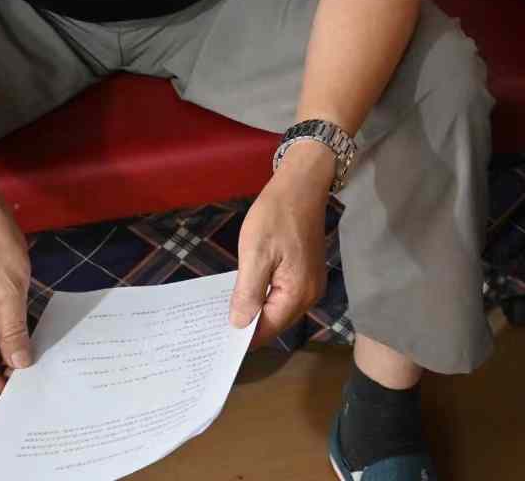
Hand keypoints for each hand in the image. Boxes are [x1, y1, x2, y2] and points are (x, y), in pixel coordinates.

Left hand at [229, 140, 333, 342]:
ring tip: (225, 311)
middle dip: (247, 325)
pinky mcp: (307, 274)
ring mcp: (311, 285)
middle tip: (214, 326)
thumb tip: (239, 325)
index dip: (242, 336)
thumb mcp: (255, 254)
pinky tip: (246, 292)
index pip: (267, 330)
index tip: (215, 339)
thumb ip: (248, 294)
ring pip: (278, 310)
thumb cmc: (276, 216)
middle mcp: (309, 296)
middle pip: (274, 323)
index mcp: (297, 294)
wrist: (302, 185)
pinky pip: (283, 296)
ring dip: (255, 311)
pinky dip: (265, 298)